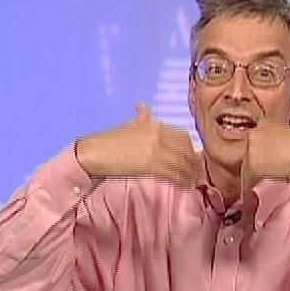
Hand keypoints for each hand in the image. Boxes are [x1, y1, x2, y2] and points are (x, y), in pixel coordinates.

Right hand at [76, 101, 199, 187]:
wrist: (93, 153)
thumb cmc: (109, 140)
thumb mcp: (128, 124)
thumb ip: (140, 116)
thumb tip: (141, 105)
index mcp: (155, 124)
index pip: (183, 137)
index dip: (190, 149)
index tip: (192, 159)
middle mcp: (158, 134)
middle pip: (185, 150)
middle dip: (193, 163)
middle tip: (196, 174)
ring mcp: (154, 149)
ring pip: (181, 163)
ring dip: (189, 175)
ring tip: (191, 182)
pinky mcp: (149, 164)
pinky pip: (172, 174)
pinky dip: (180, 181)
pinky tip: (183, 186)